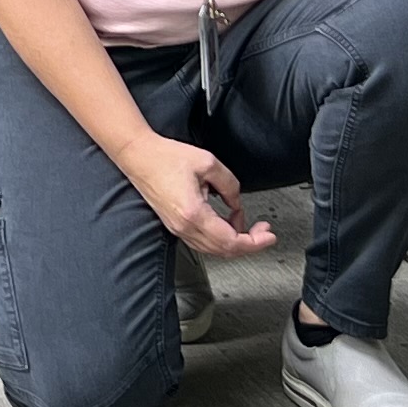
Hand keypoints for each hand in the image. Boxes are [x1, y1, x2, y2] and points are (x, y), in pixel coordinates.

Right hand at [123, 135, 278, 258]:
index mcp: (193, 213)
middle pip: (224, 250)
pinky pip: (203, 242)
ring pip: (214, 249)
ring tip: (246, 224)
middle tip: (263, 230)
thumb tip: (237, 201)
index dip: (256, 242)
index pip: (232, 241)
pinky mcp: (175, 225)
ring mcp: (178, 228)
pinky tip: (227, 224)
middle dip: (249, 243)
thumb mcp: (208, 163)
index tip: (269, 235)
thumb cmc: (164, 157)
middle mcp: (184, 226)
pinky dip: (220, 238)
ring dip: (234, 241)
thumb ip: (230, 185)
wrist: (138, 155)